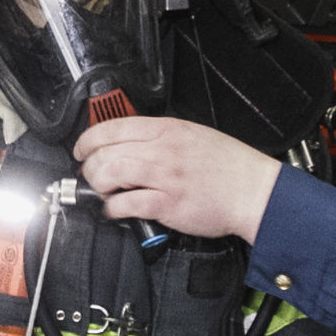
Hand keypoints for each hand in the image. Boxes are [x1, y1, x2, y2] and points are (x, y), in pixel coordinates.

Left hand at [75, 115, 281, 243]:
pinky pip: (127, 204)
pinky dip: (114, 208)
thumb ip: (160, 136)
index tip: (81, 149)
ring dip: (98, 185)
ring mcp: (164, 177)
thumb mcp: (193, 134)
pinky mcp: (168, 204)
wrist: (254, 191)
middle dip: (89, 166)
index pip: (113, 126)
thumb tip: (127, 143)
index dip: (88, 139)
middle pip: (106, 151)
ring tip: (104, 191)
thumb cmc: (229, 166)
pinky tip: (116, 209)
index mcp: (167, 129)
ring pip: (111, 174)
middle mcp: (163, 150)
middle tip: (91, 175)